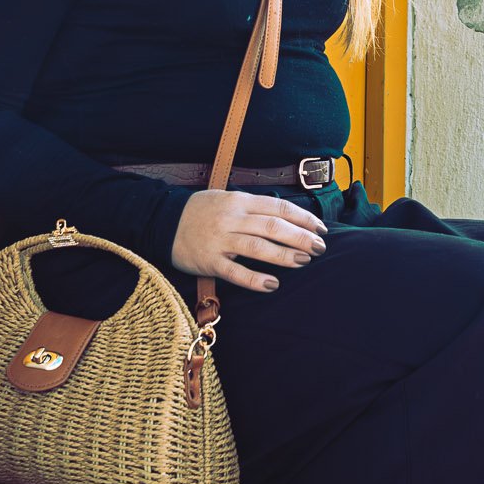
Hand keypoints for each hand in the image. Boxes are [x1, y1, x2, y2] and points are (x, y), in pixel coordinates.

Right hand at [170, 188, 328, 291]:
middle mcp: (232, 219)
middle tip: (319, 247)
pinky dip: (255, 279)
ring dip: (284, 255)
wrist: (163, 221)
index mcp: (239, 201)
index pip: (278, 207)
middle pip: (272, 226)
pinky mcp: (209, 261)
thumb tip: (288, 217)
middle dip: (299, 237)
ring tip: (303, 261)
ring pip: (258, 248)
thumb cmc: (202, 211)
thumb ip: (254, 207)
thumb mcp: (228, 199)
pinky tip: (272, 284)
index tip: (320, 228)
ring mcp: (220, 240)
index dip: (302, 218)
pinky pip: (235, 272)